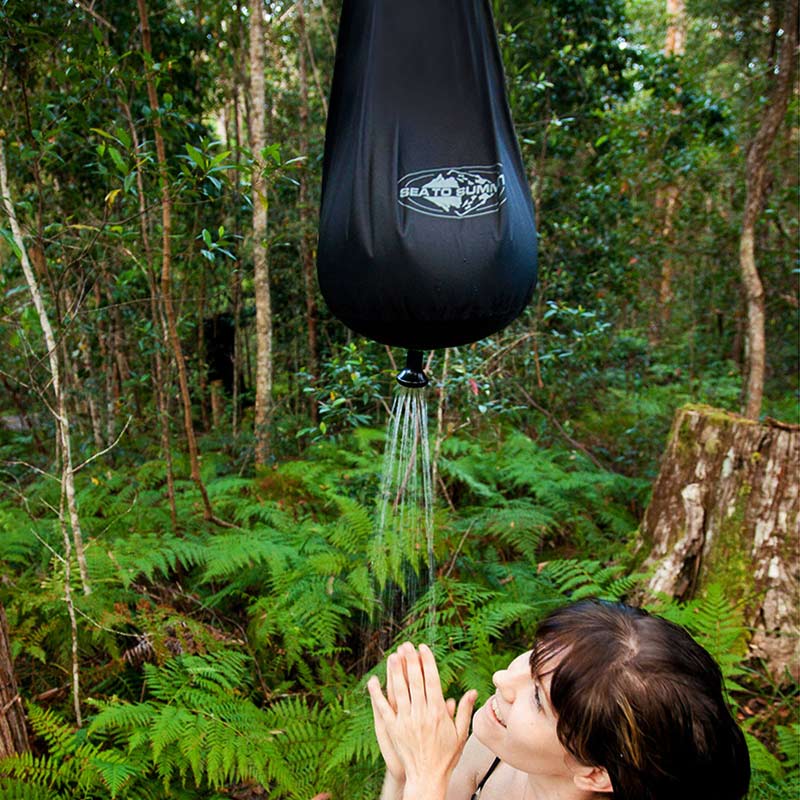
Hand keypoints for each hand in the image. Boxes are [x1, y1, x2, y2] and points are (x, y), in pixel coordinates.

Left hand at [368, 642, 477, 798]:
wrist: (428, 778)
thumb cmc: (446, 756)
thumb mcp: (460, 734)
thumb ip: (465, 711)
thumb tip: (473, 691)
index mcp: (438, 713)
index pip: (432, 681)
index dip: (427, 662)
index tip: (423, 647)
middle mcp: (421, 714)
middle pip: (415, 681)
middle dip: (411, 660)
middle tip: (407, 644)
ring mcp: (406, 721)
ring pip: (399, 691)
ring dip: (396, 672)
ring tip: (393, 655)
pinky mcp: (393, 729)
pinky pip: (383, 708)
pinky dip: (377, 694)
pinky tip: (373, 681)